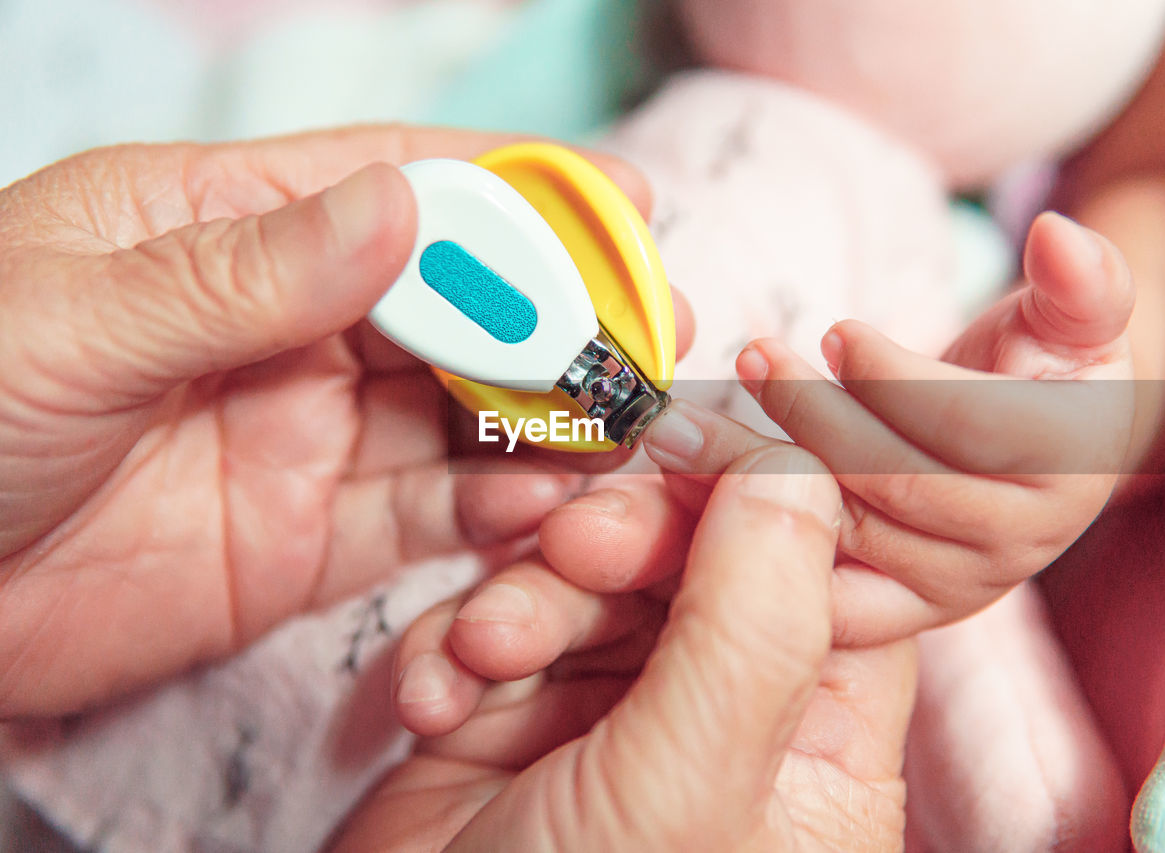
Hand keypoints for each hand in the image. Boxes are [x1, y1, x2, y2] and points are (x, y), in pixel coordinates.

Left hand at [0, 127, 658, 715]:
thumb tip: (404, 207)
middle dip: (556, 314)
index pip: (396, 187)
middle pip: (453, 304)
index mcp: (222, 229)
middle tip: (650, 333)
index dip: (515, 191)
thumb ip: (248, 273)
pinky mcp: (305, 540)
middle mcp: (284, 325)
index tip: (621, 202)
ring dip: (542, 419)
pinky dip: (489, 511)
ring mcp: (303, 434)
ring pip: (456, 412)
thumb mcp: (76, 319)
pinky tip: (539, 504)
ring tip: (617, 431)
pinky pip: (422, 517)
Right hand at [332, 446, 916, 851]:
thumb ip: (753, 624)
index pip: (830, 581)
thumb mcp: (685, 790)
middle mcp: (725, 728)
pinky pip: (499, 631)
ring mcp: (615, 720)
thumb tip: (798, 467)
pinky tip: (432, 704)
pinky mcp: (516, 722)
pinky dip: (456, 651)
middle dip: (621, 545)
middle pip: (699, 562)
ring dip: (521, 601)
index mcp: (817, 756)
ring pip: (587, 583)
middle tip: (569, 547)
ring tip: (480, 657)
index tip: (711, 433)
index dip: (772, 500)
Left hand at [728, 210, 1135, 640]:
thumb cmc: (1038, 366)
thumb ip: (1079, 281)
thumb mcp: (1072, 316)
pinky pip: (820, 595)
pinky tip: (701, 492)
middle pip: (893, 484)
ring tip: (695, 418)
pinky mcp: (897, 610)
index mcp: (1068, 469)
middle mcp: (1016, 545)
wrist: (1015, 448)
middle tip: (750, 357)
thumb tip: (1060, 236)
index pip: (966, 426)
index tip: (834, 330)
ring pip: (845, 534)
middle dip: (810, 415)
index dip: (891, 377)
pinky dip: (754, 547)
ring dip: (758, 473)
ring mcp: (954, 587)